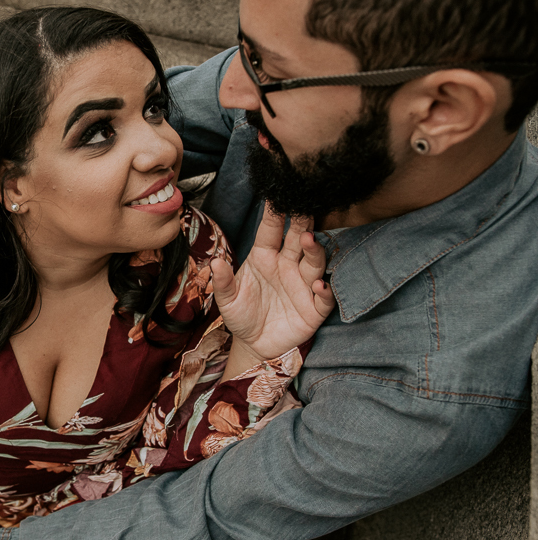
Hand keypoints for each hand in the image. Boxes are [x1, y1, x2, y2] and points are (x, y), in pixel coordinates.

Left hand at [211, 203, 334, 358]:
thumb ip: (222, 281)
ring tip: (308, 240)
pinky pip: (324, 297)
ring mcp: (302, 285)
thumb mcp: (227, 300)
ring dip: (314, 250)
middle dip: (301, 223)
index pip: (270, 230)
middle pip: (297, 240)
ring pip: (314, 262)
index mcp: (264, 257)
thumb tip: (215, 262)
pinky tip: (319, 285)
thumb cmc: (241, 315)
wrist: (254, 344)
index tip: (278, 194)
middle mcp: (287, 266)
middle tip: (304, 206)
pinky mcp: (314, 308)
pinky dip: (324, 290)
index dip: (274, 214)